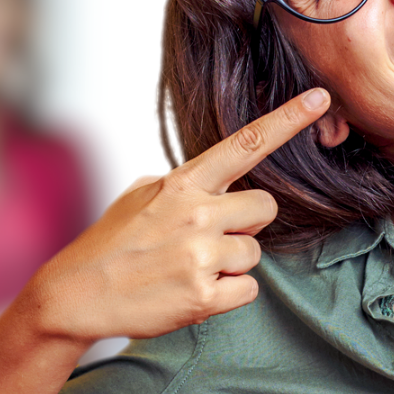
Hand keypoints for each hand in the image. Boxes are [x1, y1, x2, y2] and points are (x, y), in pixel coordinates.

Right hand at [28, 88, 329, 343]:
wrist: (74, 296)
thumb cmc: (111, 245)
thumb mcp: (141, 196)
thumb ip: (185, 185)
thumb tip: (220, 184)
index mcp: (182, 184)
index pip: (245, 144)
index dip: (286, 120)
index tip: (320, 97)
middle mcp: (196, 214)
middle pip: (266, 208)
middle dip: (247, 224)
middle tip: (207, 238)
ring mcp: (201, 256)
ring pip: (254, 254)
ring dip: (231, 264)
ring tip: (187, 268)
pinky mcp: (204, 296)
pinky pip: (247, 289)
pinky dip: (227, 295)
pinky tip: (191, 291)